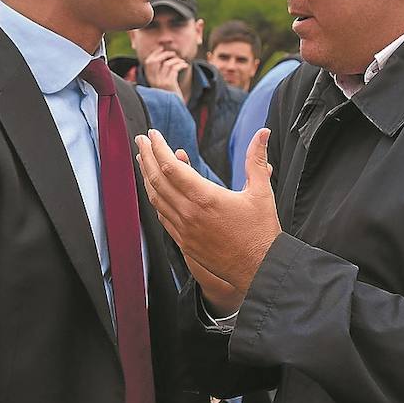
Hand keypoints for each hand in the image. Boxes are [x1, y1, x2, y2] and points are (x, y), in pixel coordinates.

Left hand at [136, 128, 279, 313]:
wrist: (258, 269)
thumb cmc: (261, 232)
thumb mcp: (261, 192)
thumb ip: (256, 160)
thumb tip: (262, 133)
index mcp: (205, 197)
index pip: (172, 166)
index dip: (159, 148)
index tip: (152, 134)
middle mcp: (189, 213)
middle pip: (157, 179)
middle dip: (147, 156)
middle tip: (141, 140)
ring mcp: (184, 230)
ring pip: (156, 198)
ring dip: (147, 177)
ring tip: (143, 161)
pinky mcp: (184, 242)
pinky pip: (163, 217)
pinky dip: (156, 199)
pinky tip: (156, 191)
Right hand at [143, 48, 188, 95]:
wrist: (175, 109)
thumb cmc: (170, 95)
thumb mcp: (162, 84)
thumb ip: (161, 73)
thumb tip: (165, 56)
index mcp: (150, 79)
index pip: (149, 61)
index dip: (155, 53)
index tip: (163, 49)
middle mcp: (153, 80)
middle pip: (156, 60)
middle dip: (165, 54)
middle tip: (174, 54)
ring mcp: (160, 82)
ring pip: (167, 63)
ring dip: (176, 59)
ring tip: (181, 61)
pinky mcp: (169, 84)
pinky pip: (174, 69)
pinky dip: (181, 64)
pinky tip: (185, 65)